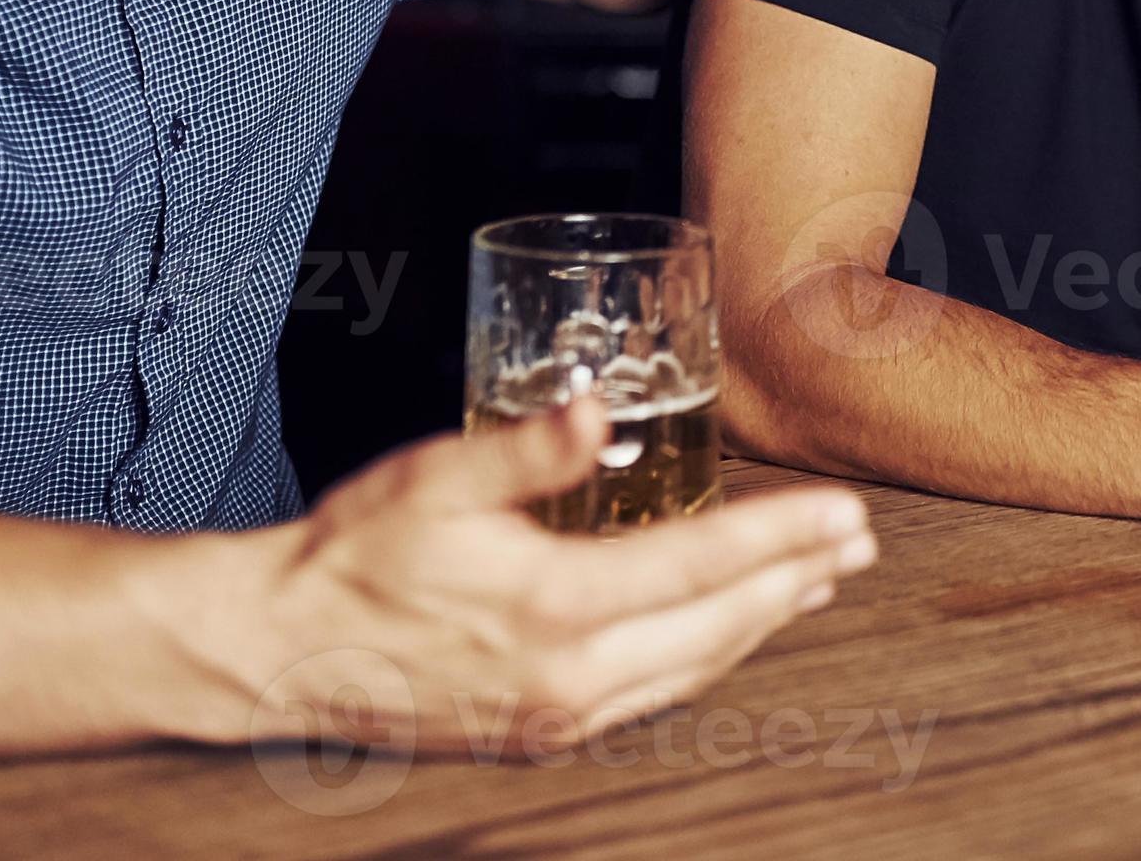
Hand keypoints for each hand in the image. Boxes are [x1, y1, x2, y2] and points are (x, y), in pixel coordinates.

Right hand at [227, 398, 876, 753]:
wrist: (281, 652)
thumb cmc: (355, 552)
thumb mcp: (433, 477)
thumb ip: (526, 451)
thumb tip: (596, 409)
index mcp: (552, 605)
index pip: (700, 565)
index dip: (781, 535)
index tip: (846, 511)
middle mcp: (569, 674)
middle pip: (719, 626)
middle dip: (796, 579)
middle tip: (860, 542)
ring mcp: (559, 714)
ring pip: (695, 668)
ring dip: (763, 621)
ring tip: (816, 580)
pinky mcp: (544, 731)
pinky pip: (654, 694)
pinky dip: (708, 656)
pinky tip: (729, 629)